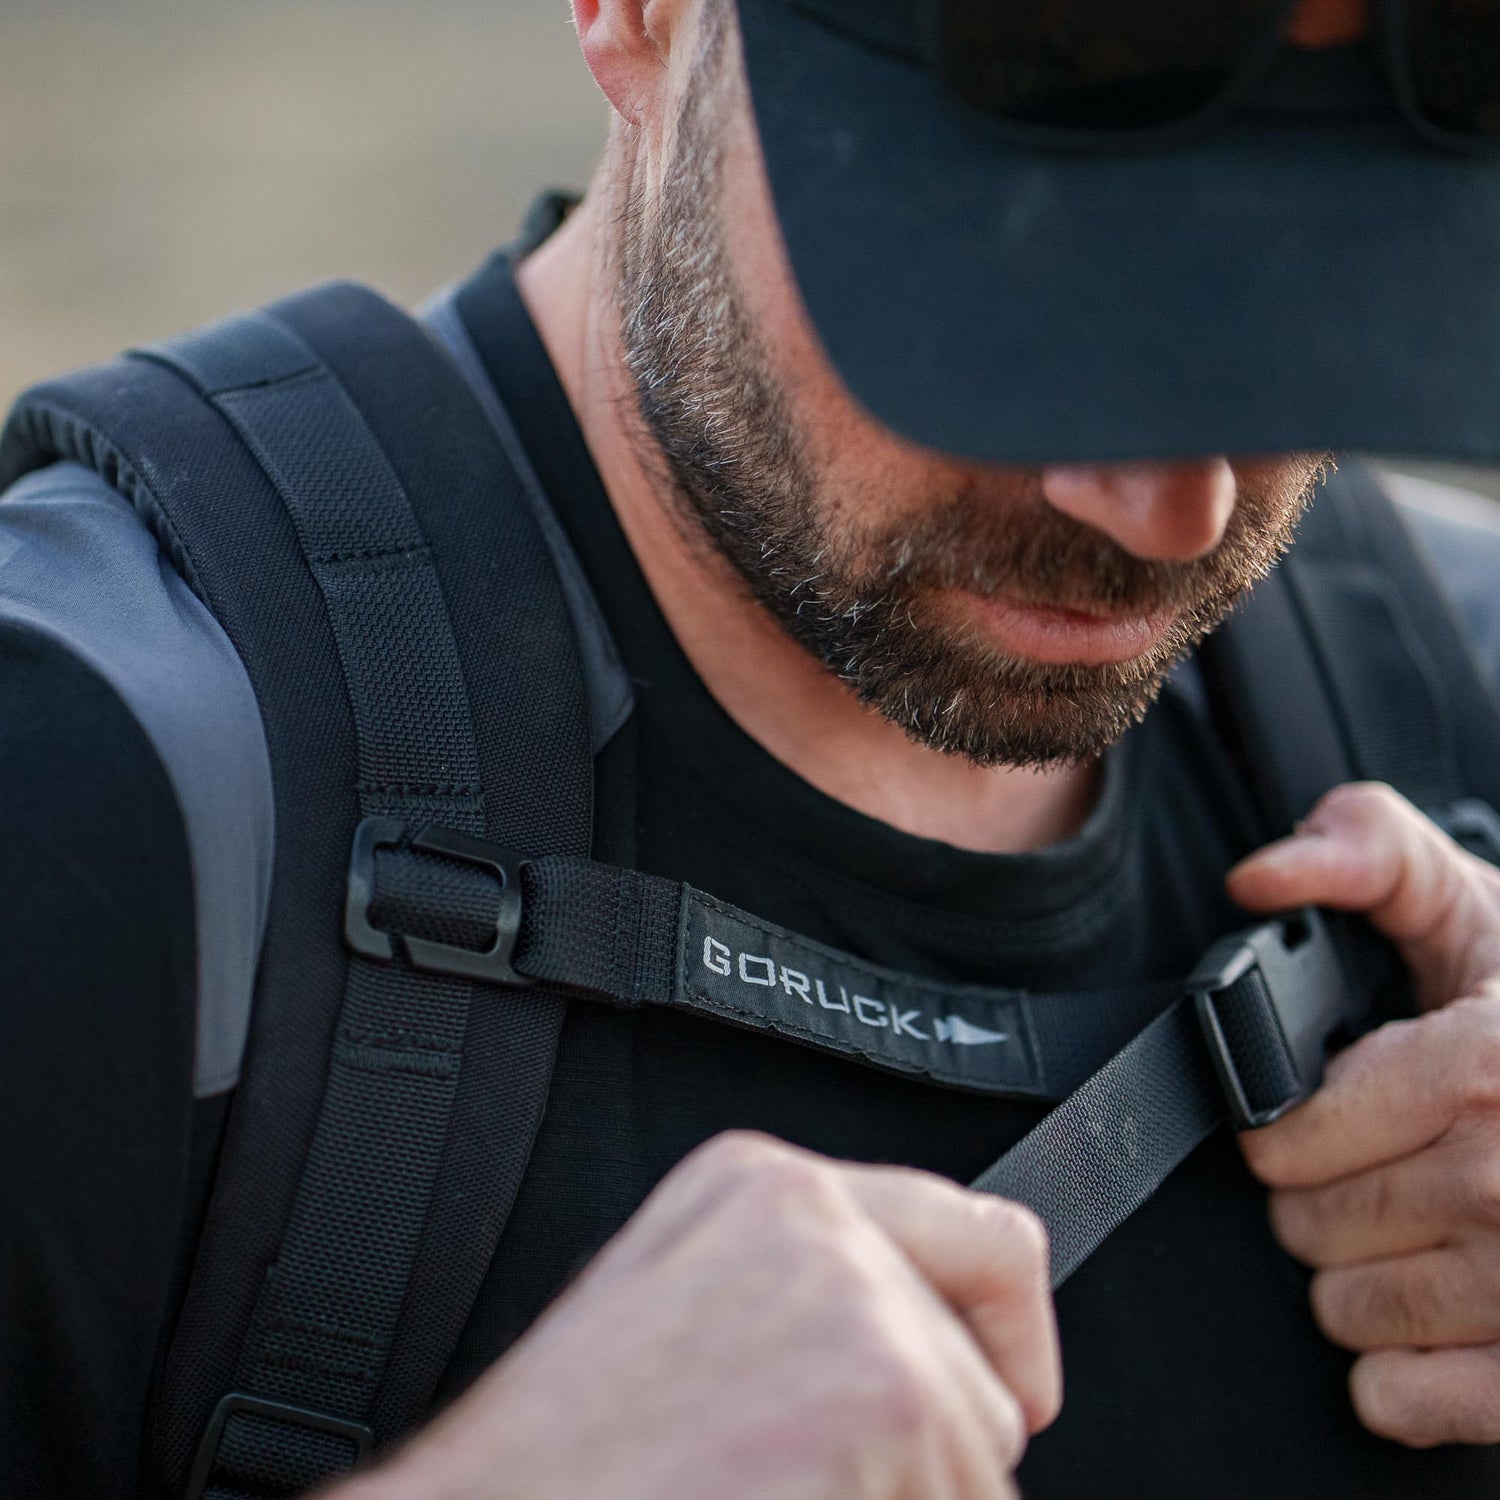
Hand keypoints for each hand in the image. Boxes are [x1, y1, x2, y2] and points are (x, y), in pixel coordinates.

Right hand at [334, 1132, 1058, 1499]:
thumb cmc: (573, 1455)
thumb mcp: (689, 1309)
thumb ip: (810, 1287)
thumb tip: (937, 1342)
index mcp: (765, 1183)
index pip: (978, 1232)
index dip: (1007, 1331)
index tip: (1012, 1389)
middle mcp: (816, 1213)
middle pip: (980, 1372)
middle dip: (930, 1455)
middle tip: (803, 1474)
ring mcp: (853, 1295)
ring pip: (980, 1457)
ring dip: (900, 1499)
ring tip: (767, 1489)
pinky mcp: (883, 1390)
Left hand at [1228, 781, 1499, 1447]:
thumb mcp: (1473, 903)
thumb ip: (1364, 851)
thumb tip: (1257, 879)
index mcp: (1487, 1068)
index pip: (1287, 1138)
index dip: (1283, 1124)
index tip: (1320, 1111)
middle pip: (1306, 1225)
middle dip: (1316, 1194)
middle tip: (1377, 1162)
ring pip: (1345, 1312)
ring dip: (1355, 1274)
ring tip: (1416, 1223)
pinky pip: (1404, 1405)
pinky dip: (1399, 1374)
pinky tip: (1438, 1306)